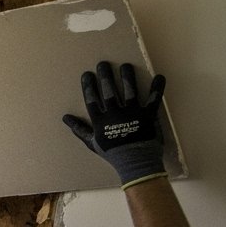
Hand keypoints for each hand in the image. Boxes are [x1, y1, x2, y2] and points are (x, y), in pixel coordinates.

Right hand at [62, 61, 167, 187]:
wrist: (135, 163)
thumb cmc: (112, 154)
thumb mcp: (92, 143)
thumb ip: (79, 129)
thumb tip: (65, 118)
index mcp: (101, 120)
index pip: (92, 98)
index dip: (89, 85)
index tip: (87, 74)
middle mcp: (115, 113)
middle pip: (108, 90)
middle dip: (105, 75)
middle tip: (103, 63)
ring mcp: (132, 113)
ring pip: (129, 90)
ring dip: (127, 76)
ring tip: (125, 65)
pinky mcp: (148, 115)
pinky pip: (153, 99)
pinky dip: (157, 88)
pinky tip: (159, 76)